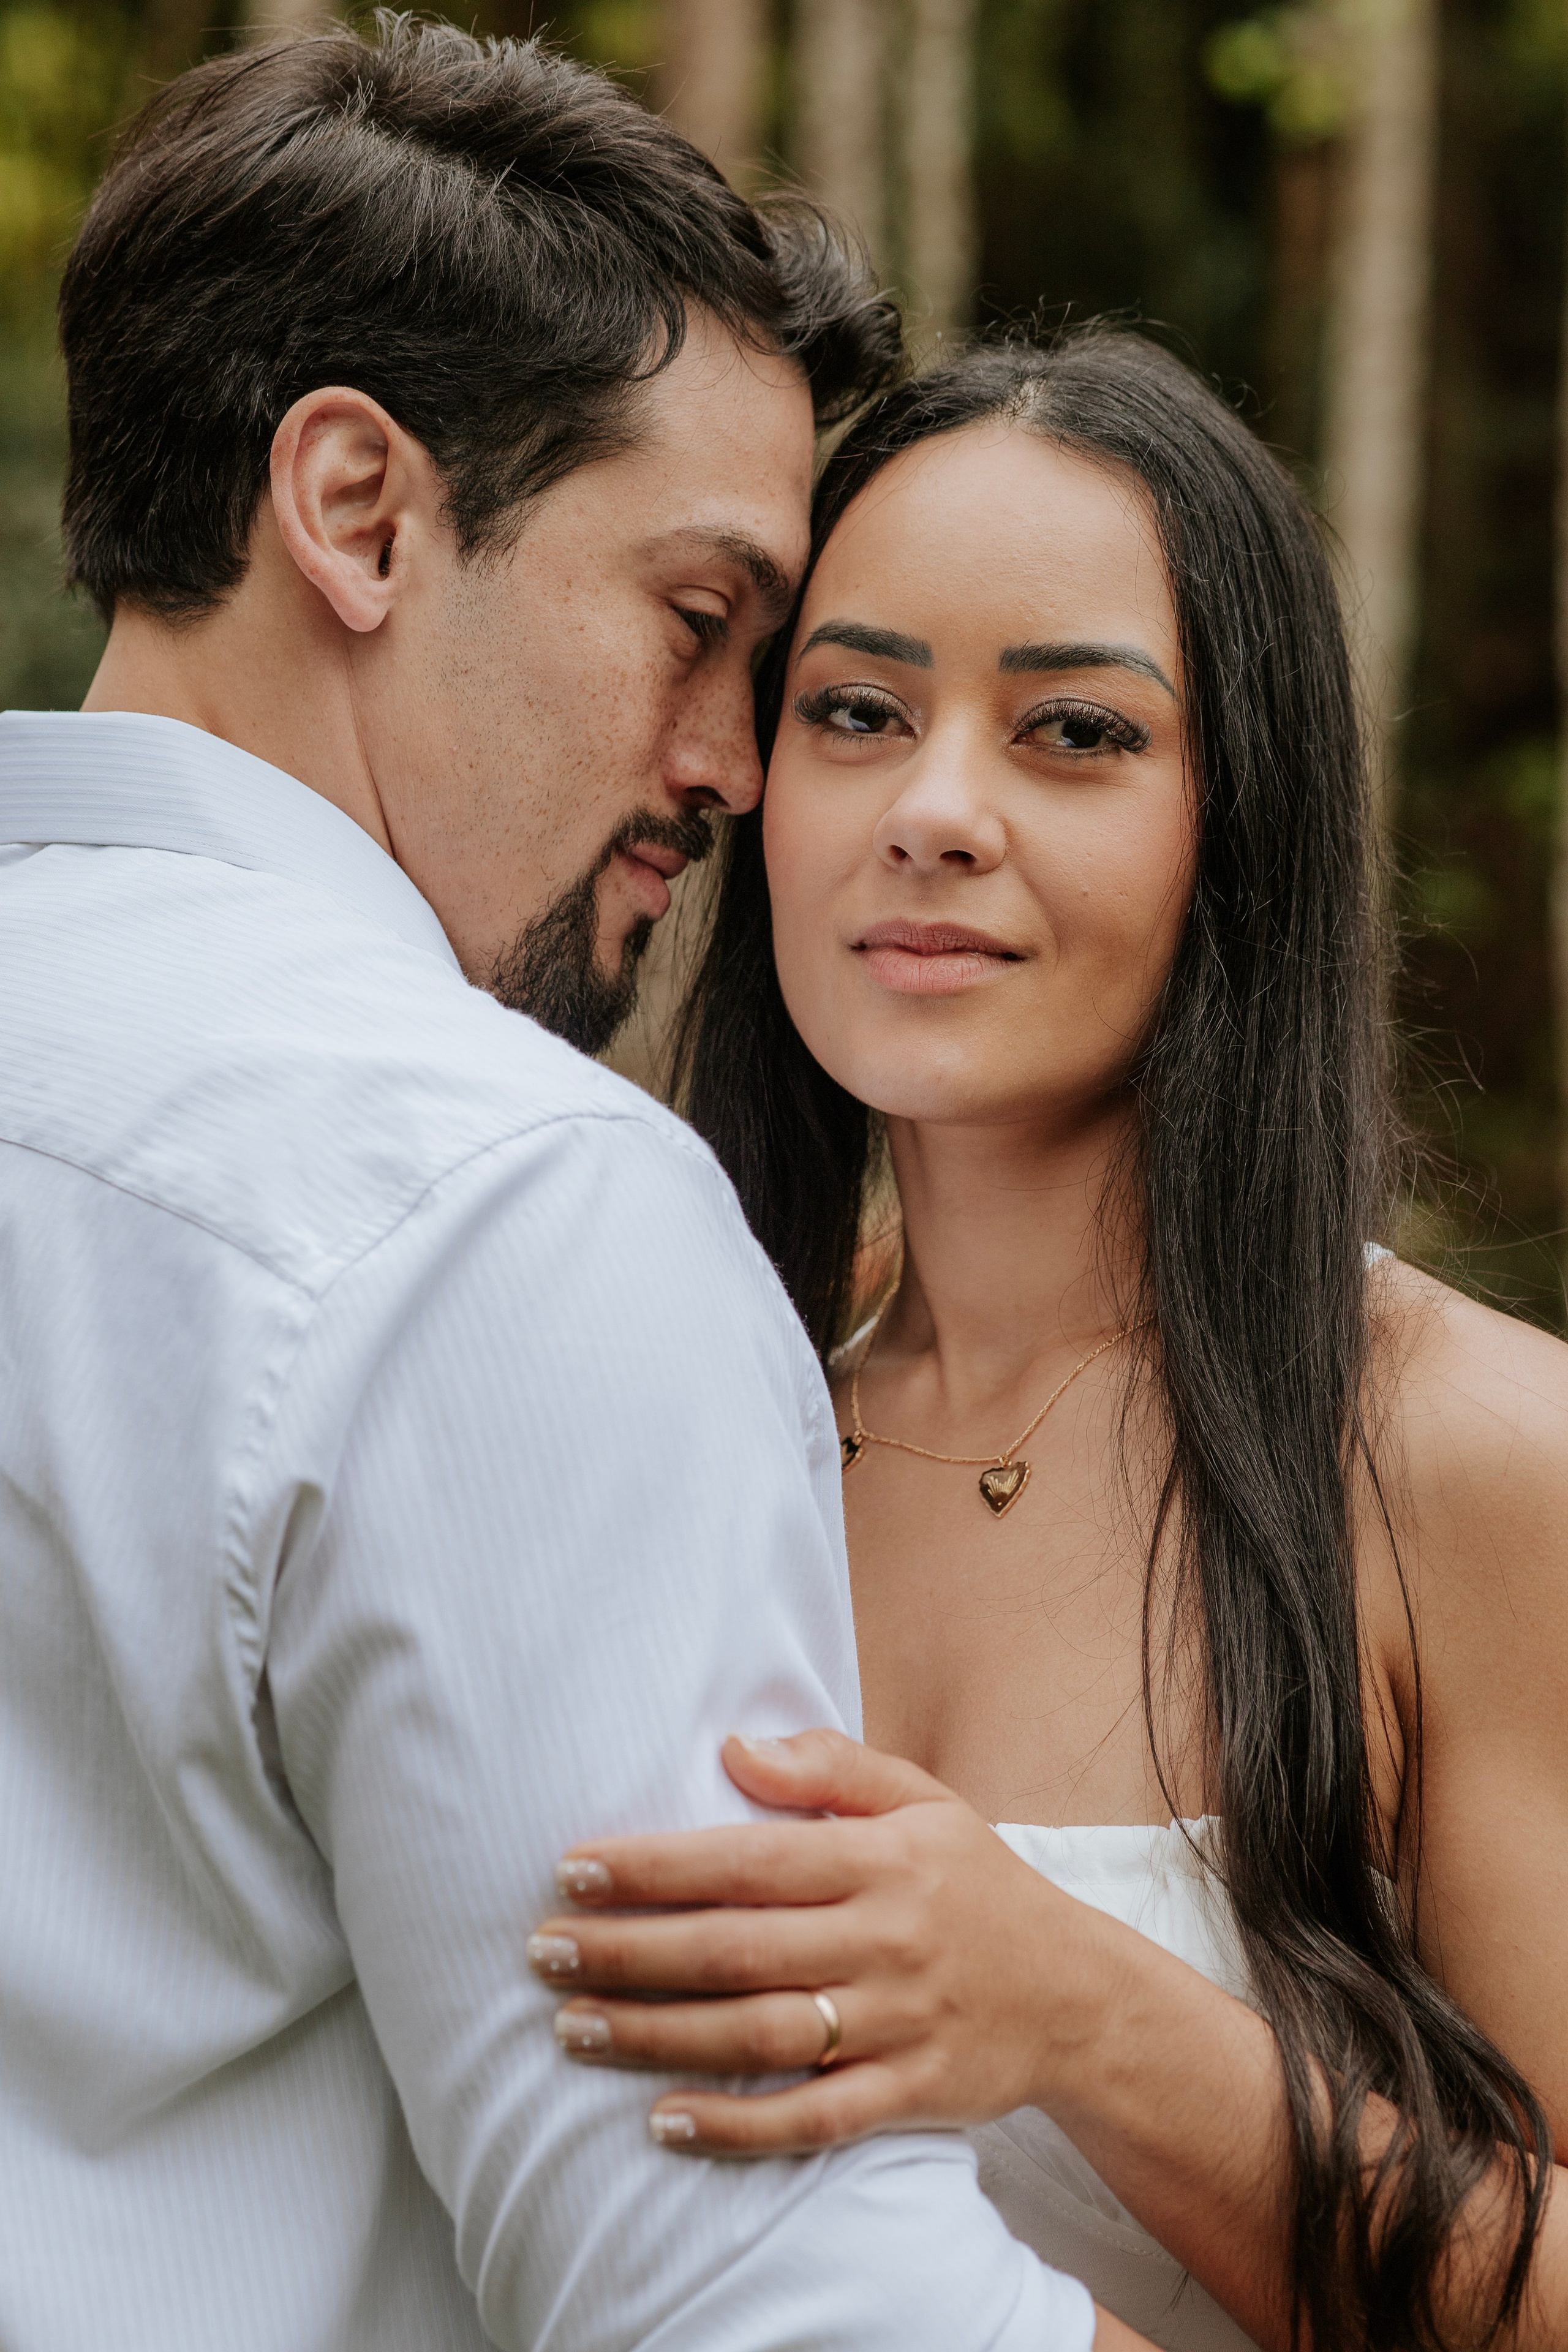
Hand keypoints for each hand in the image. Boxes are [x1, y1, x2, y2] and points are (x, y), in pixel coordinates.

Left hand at [525, 1728, 1122, 2155]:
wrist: (1079, 1994)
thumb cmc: (977, 1884)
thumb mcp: (924, 1800)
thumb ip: (831, 1767)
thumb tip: (733, 1749)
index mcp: (882, 1861)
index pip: (748, 1862)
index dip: (655, 1868)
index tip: (574, 1871)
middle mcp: (885, 1940)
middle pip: (736, 1951)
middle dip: (630, 1952)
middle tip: (543, 1951)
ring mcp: (897, 2024)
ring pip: (760, 2036)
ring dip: (657, 2036)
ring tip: (573, 2027)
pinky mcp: (908, 2094)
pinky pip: (813, 2119)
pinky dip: (737, 2126)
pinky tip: (662, 2121)